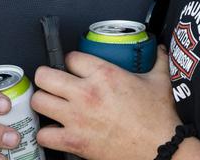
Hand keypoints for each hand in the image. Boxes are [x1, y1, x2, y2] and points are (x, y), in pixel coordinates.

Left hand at [33, 48, 180, 159]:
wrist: (159, 148)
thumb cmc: (157, 118)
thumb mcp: (160, 81)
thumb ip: (158, 61)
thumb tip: (161, 51)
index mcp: (105, 75)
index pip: (71, 57)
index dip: (71, 60)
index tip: (74, 66)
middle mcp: (87, 94)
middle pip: (45, 76)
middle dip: (46, 76)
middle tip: (52, 81)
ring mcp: (77, 118)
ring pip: (39, 101)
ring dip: (43, 101)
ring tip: (50, 103)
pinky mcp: (74, 141)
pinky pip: (43, 134)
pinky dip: (46, 133)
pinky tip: (55, 130)